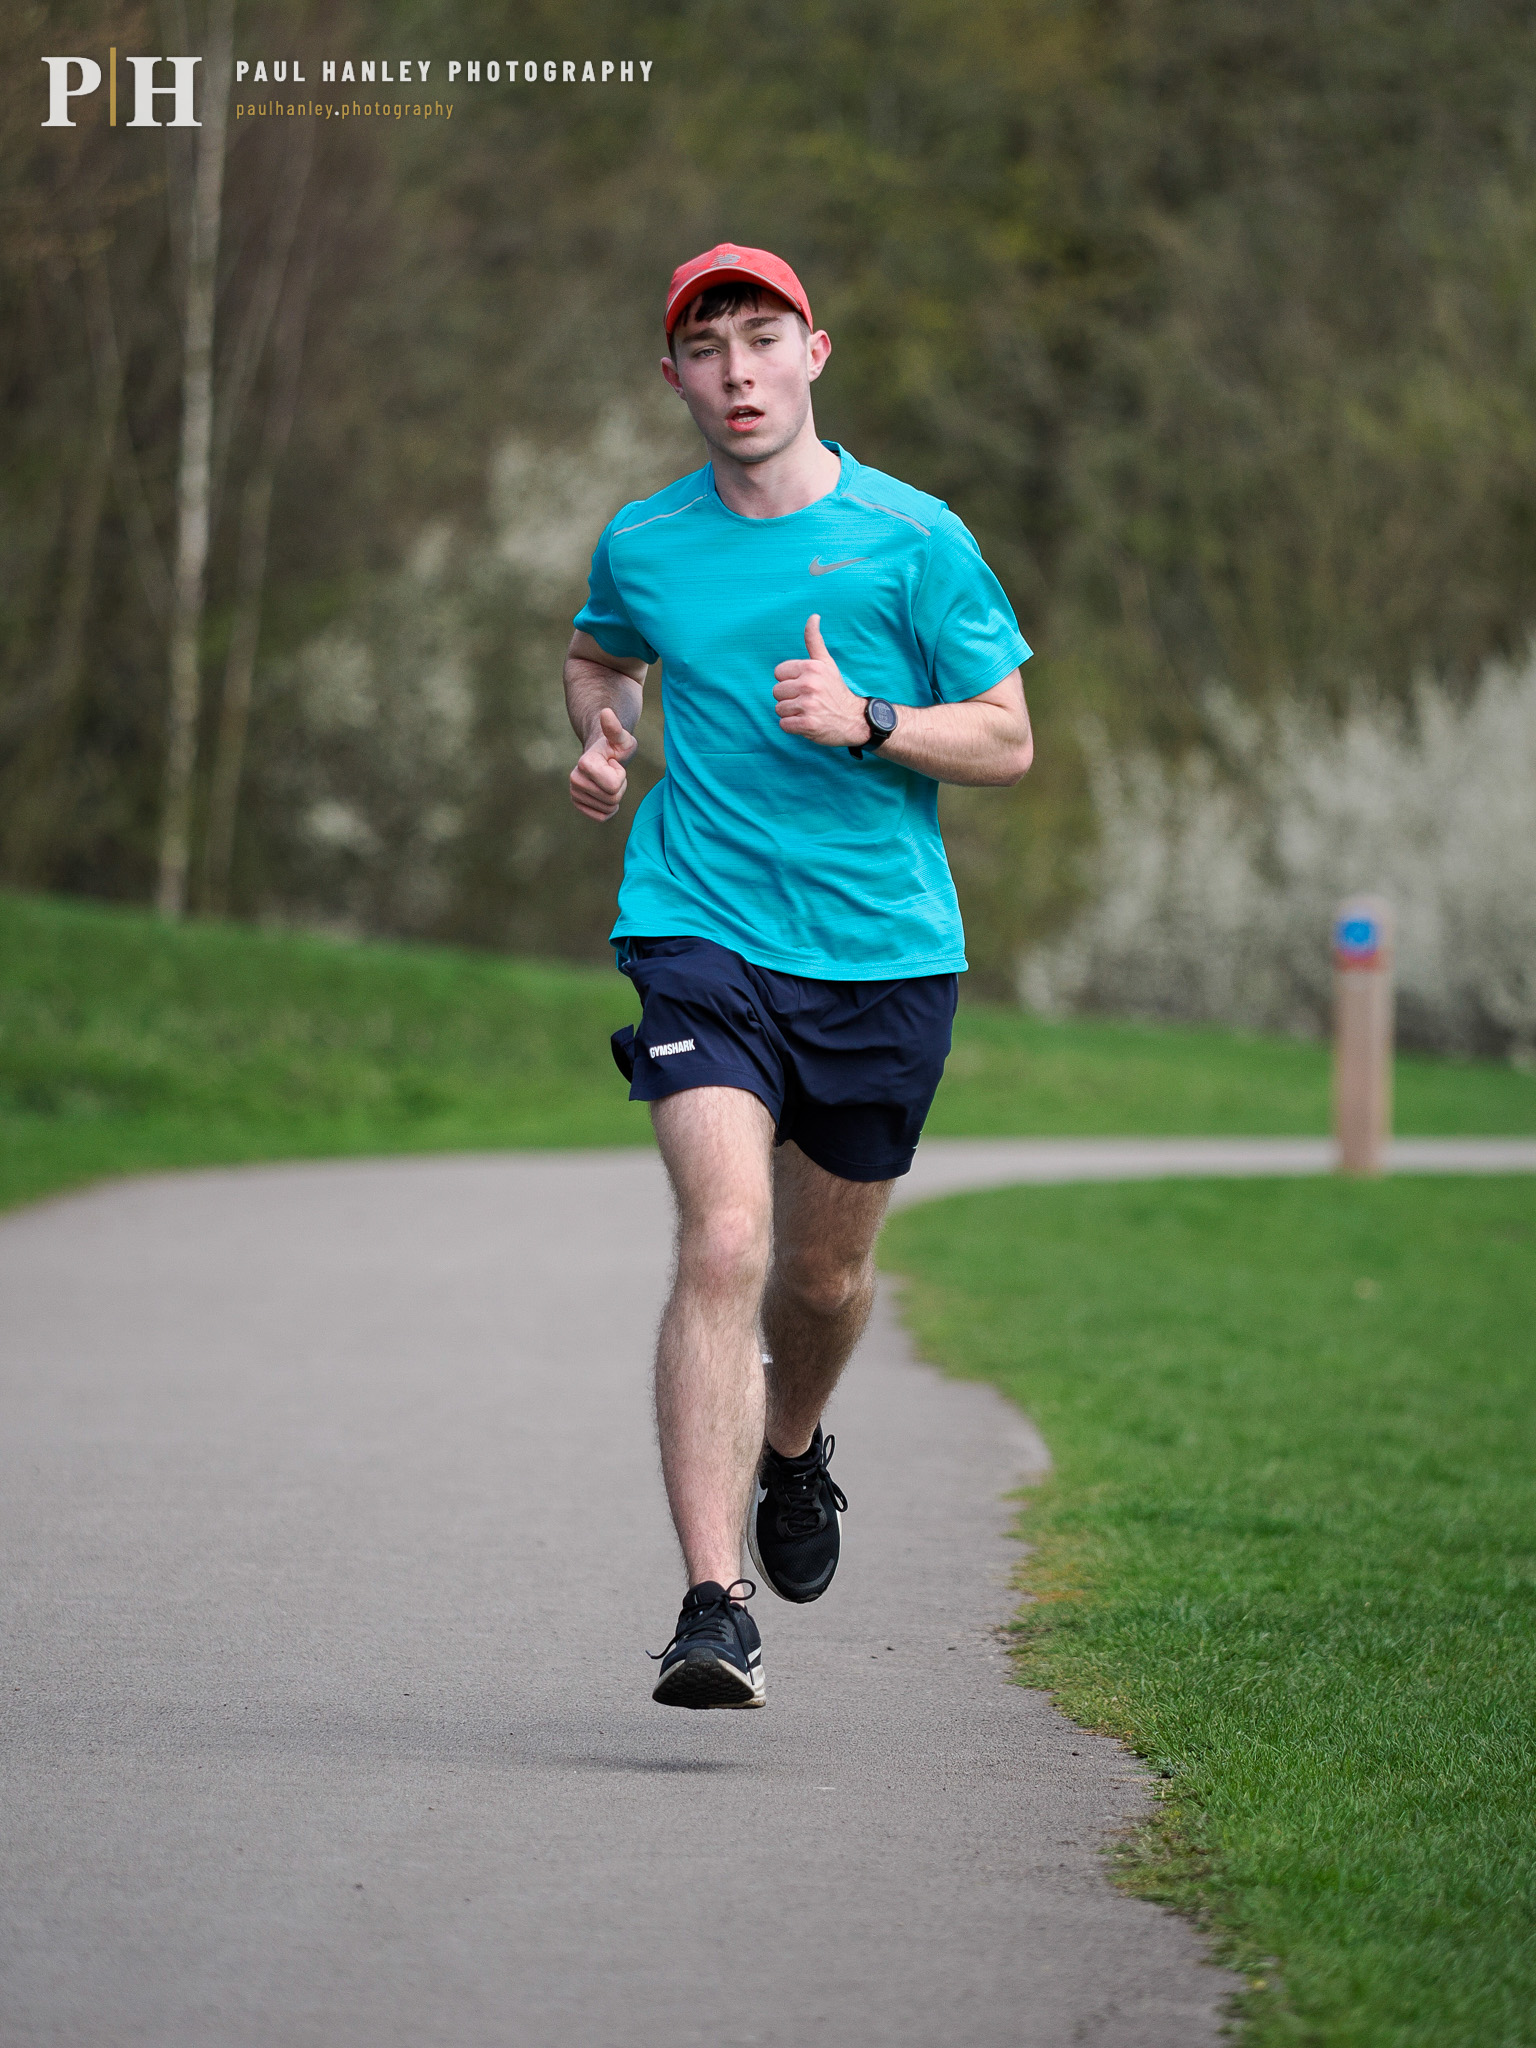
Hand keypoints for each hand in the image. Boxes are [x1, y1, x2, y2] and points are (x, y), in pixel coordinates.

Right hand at [570, 705, 637, 820]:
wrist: (603, 756)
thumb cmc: (615, 746)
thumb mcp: (622, 738)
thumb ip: (616, 729)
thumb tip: (606, 713)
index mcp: (584, 764)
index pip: (613, 786)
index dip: (621, 776)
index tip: (614, 764)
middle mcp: (575, 779)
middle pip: (612, 799)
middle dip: (619, 787)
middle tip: (613, 772)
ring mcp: (574, 793)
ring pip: (608, 808)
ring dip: (614, 796)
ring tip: (609, 779)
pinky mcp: (577, 803)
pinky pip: (601, 817)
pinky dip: (608, 809)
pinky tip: (606, 794)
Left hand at [772, 614, 867, 747]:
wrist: (854, 719)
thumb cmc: (836, 690)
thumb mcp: (826, 663)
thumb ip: (814, 641)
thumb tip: (813, 616)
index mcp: (811, 667)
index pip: (778, 673)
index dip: (789, 681)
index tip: (805, 686)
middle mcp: (809, 684)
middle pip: (776, 692)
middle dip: (789, 698)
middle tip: (808, 701)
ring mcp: (809, 705)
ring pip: (779, 709)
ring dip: (791, 713)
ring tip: (808, 712)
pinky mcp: (808, 724)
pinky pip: (784, 724)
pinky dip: (793, 727)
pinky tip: (807, 723)